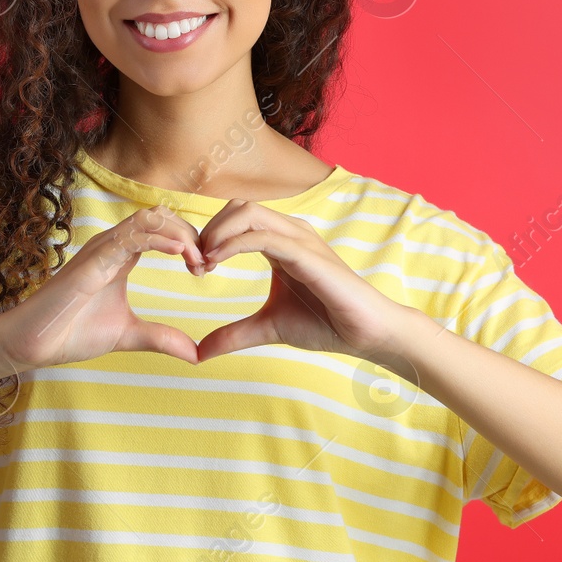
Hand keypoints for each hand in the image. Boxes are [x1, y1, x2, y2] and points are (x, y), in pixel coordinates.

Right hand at [0, 203, 206, 371]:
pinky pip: (130, 238)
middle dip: (190, 234)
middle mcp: (111, 245)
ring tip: (197, 259)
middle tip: (206, 265)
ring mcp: (100, 250)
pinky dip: (159, 239)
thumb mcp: (129, 335)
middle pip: (160, 216)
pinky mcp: (92, 262)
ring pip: (148, 219)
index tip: (204, 270)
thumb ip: (161, 338)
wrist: (31, 344)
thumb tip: (196, 354)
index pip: (161, 229)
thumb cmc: (71, 333)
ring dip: (179, 234)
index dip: (189, 242)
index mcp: (120, 256)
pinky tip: (179, 252)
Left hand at [194, 199, 415, 364]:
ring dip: (218, 233)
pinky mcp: (308, 255)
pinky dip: (234, 244)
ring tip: (204, 263)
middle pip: (239, 207)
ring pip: (249, 213)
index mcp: (281, 242)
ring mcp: (301, 240)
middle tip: (195, 264)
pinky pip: (264, 236)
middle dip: (209, 230)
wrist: (366, 334)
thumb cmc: (325, 324)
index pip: (237, 218)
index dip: (210, 236)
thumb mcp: (268, 328)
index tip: (195, 268)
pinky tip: (217, 261)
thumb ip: (235, 334)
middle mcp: (291, 233)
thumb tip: (199, 353)